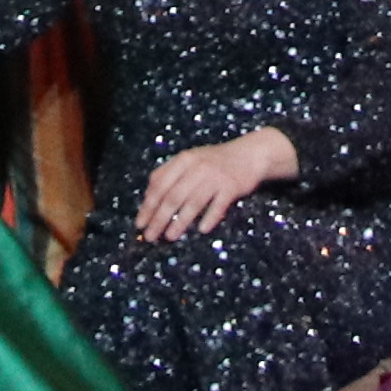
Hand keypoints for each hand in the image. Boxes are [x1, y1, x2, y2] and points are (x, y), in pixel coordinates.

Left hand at [133, 125, 295, 242]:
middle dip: (158, 218)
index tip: (140, 223)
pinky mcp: (231, 186)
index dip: (148, 205)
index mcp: (183, 160)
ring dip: (180, 222)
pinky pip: (218, 205)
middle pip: (173, 196)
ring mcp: (215, 176)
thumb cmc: (214, 161)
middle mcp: (197, 166)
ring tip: (169, 237)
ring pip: (193, 202)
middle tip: (150, 236)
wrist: (250, 154)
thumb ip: (170, 175)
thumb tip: (148, 199)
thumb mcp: (190, 160)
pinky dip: (209, 218)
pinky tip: (201, 230)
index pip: (159, 184)